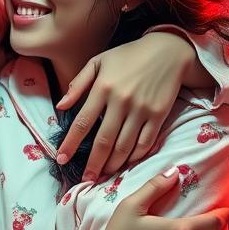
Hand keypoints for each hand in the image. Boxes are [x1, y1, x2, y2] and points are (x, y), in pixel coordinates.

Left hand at [55, 31, 197, 180]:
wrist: (168, 50)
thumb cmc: (128, 56)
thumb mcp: (98, 61)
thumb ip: (78, 84)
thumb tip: (60, 107)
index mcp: (103, 88)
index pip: (83, 122)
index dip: (71, 143)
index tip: (61, 159)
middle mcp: (122, 101)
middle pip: (104, 141)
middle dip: (93, 164)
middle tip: (85, 179)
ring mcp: (142, 110)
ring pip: (124, 146)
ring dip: (112, 165)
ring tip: (103, 174)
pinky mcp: (159, 116)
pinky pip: (145, 143)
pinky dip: (134, 157)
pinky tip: (125, 163)